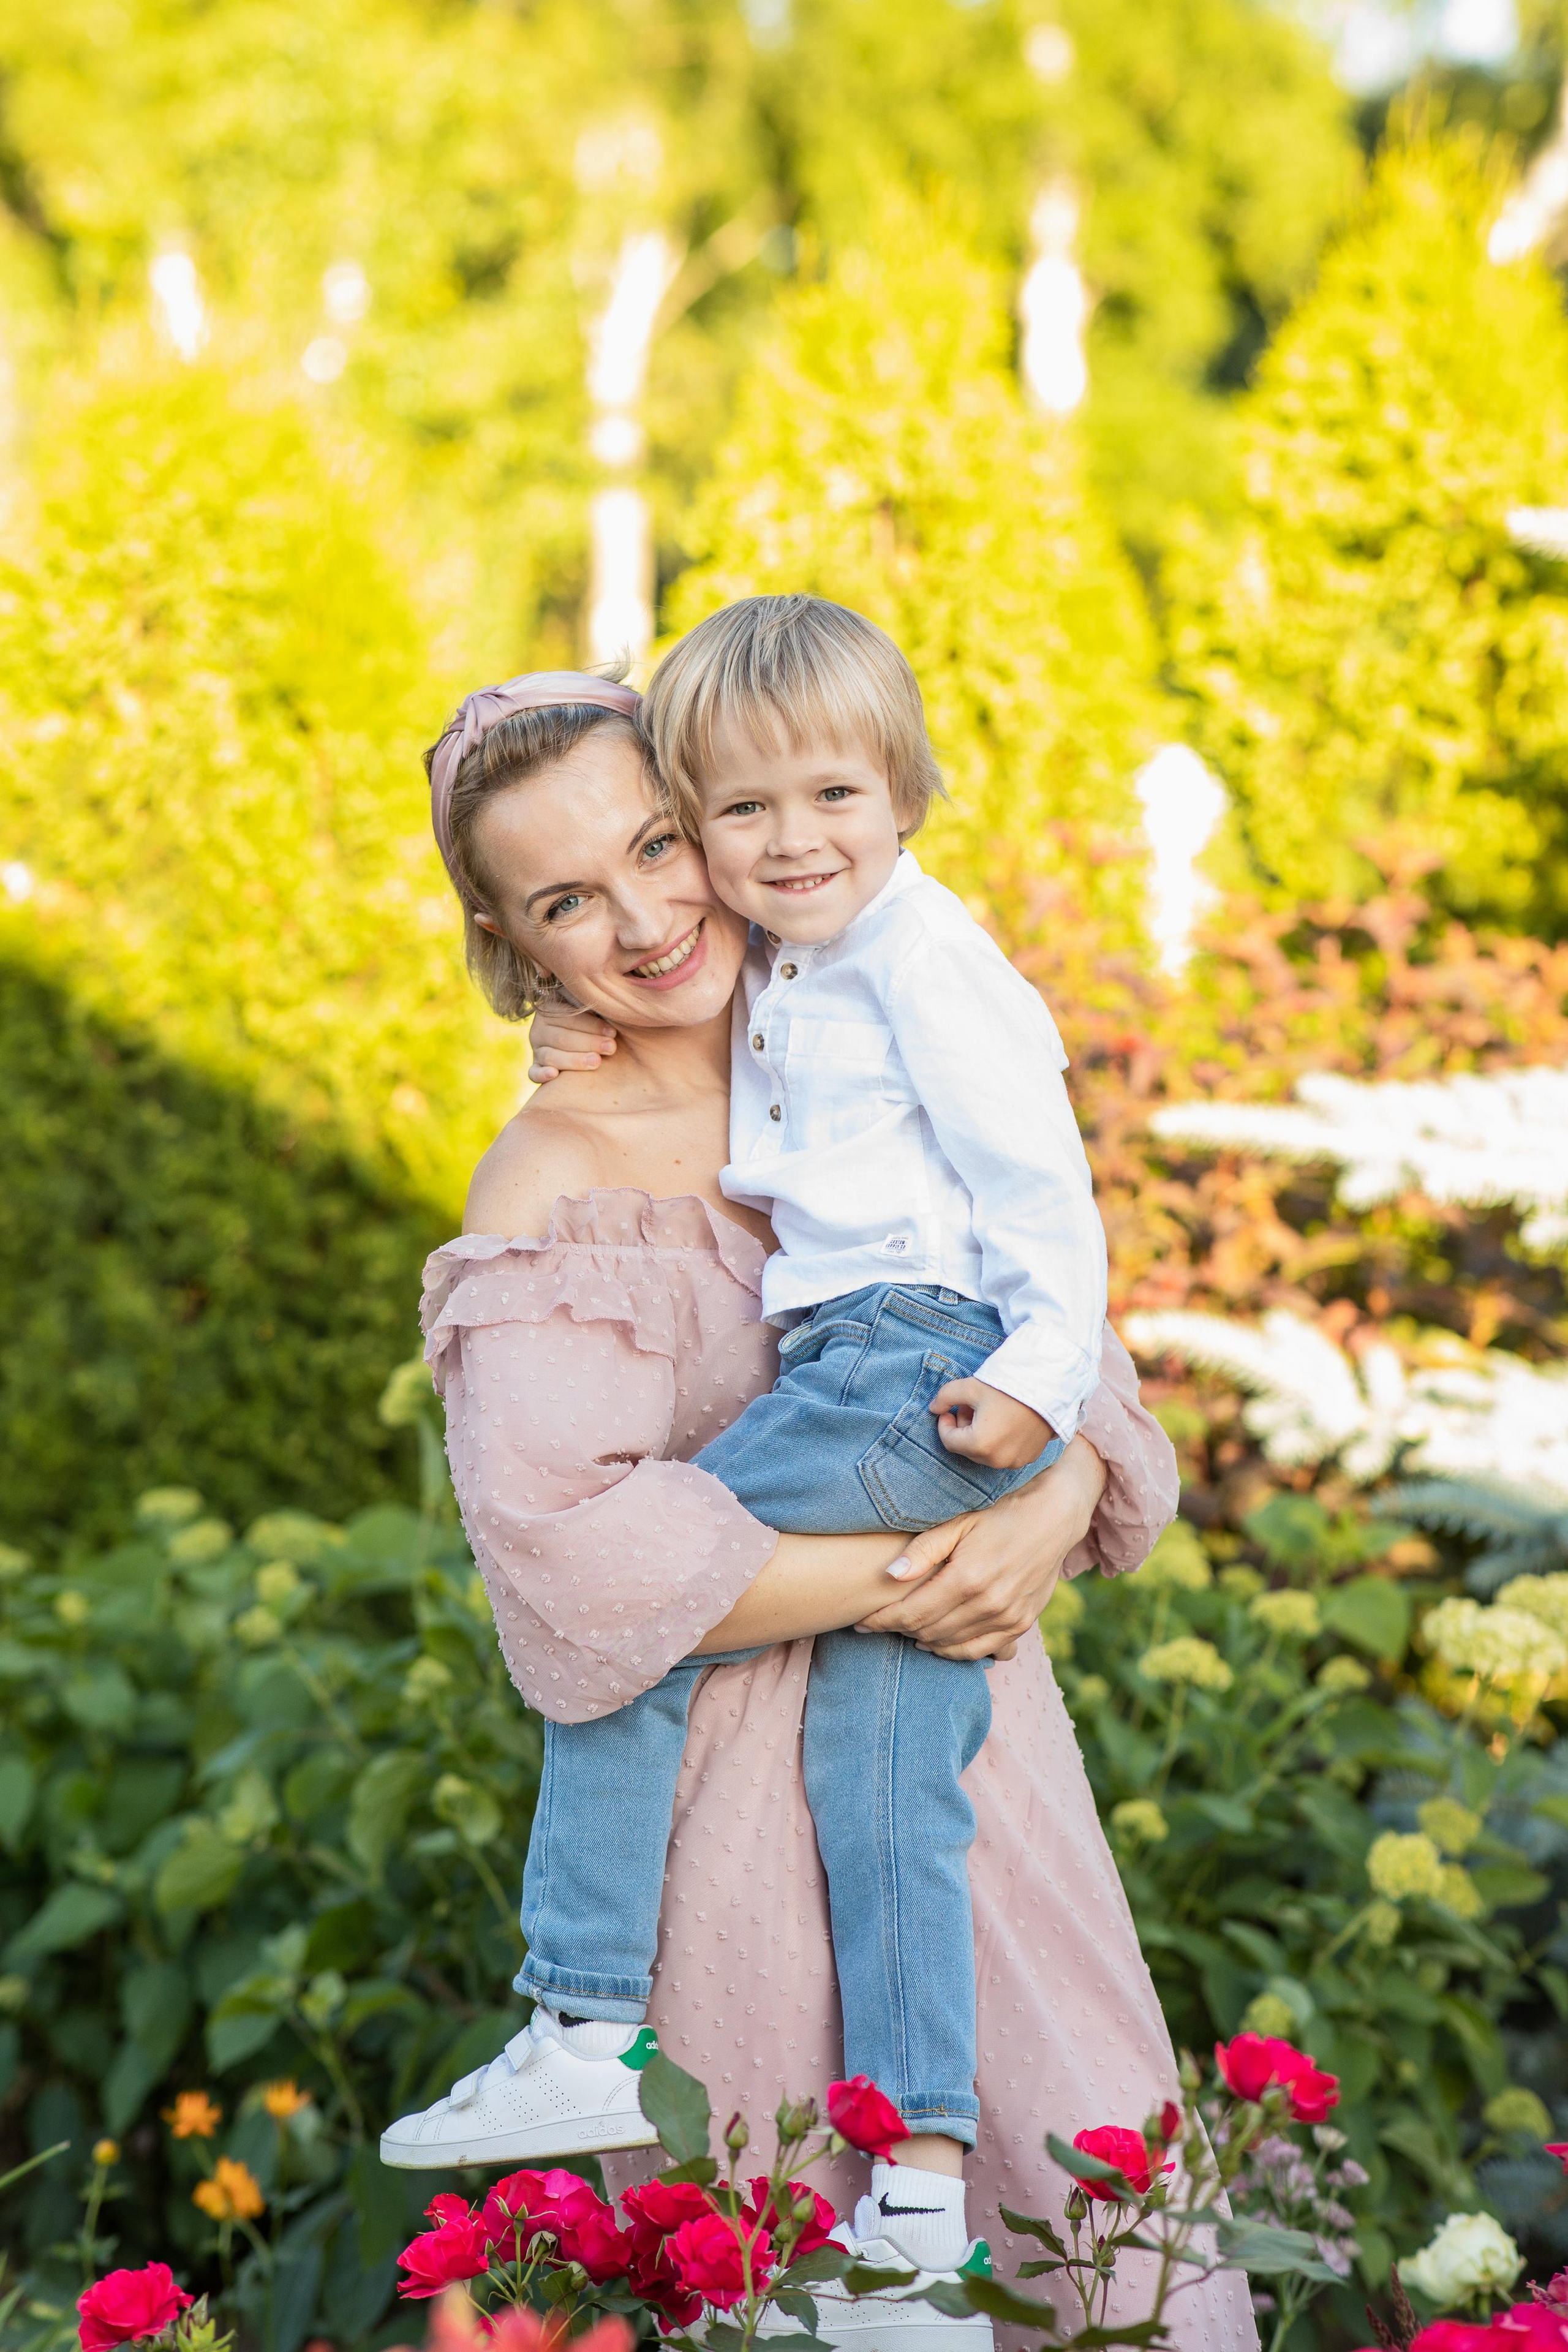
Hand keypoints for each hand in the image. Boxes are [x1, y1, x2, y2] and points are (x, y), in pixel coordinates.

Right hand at [527, 1002, 617, 1082]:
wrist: (581, 1038)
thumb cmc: (593, 1021)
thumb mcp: (590, 1008)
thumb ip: (594, 1005)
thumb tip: (610, 1003)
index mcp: (549, 1009)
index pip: (569, 1018)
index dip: (592, 1025)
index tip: (613, 1032)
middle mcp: (539, 1029)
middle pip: (561, 1038)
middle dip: (589, 1043)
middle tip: (611, 1048)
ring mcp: (536, 1050)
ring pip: (550, 1056)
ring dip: (574, 1060)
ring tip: (596, 1062)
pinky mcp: (535, 1068)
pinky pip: (534, 1073)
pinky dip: (541, 1074)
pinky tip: (554, 1075)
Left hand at [854, 1434, 1107, 1660]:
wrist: (1053, 1520)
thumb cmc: (999, 1517)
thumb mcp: (958, 1524)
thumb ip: (923, 1551)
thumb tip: (889, 1575)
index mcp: (966, 1578)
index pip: (911, 1613)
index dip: (882, 1621)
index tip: (860, 1622)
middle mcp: (987, 1605)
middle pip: (927, 1631)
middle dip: (897, 1630)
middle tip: (878, 1624)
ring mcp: (1006, 1619)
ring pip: (950, 1645)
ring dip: (922, 1641)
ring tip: (904, 1631)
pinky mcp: (1020, 1626)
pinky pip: (979, 1651)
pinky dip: (953, 1651)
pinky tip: (937, 1642)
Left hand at [930, 1376, 1052, 1468]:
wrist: (1049, 1388)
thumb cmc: (1008, 1387)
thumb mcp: (970, 1387)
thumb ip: (945, 1397)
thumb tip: (933, 1408)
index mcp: (980, 1445)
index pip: (949, 1441)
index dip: (944, 1424)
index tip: (946, 1410)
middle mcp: (997, 1460)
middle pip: (967, 1449)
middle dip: (963, 1429)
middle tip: (967, 1407)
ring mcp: (1015, 1461)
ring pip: (985, 1453)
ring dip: (979, 1436)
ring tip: (986, 1412)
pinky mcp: (1028, 1458)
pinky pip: (1004, 1454)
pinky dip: (997, 1441)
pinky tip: (1003, 1420)